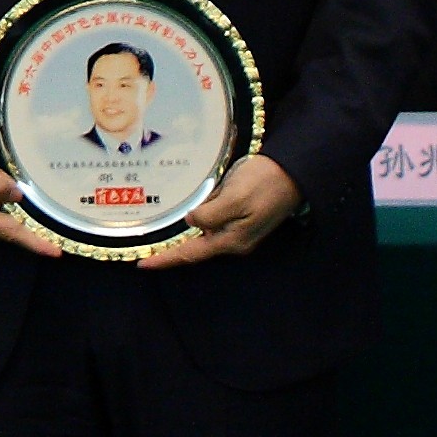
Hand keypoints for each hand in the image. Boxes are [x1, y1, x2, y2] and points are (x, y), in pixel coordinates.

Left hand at [138, 153, 301, 269]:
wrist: (293, 171)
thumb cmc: (265, 182)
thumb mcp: (235, 197)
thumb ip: (211, 213)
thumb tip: (191, 221)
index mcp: (231, 239)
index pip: (191, 254)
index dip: (166, 260)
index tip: (143, 265)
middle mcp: (234, 240)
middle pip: (195, 248)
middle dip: (170, 251)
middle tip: (144, 251)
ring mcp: (239, 230)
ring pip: (203, 236)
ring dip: (181, 236)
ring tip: (157, 235)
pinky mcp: (242, 218)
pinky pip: (213, 224)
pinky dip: (196, 222)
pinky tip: (185, 215)